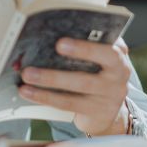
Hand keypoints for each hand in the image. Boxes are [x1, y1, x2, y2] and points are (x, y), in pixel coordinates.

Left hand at [18, 37, 132, 135]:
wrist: (107, 112)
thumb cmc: (96, 74)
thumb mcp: (97, 59)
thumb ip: (86, 44)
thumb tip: (51, 34)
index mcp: (118, 56)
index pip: (109, 47)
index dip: (87, 45)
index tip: (62, 41)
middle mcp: (119, 76)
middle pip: (97, 62)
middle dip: (74, 55)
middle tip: (52, 48)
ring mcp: (110, 96)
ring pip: (79, 85)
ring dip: (50, 78)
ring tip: (27, 74)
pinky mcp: (96, 112)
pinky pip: (68, 103)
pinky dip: (45, 96)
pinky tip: (27, 91)